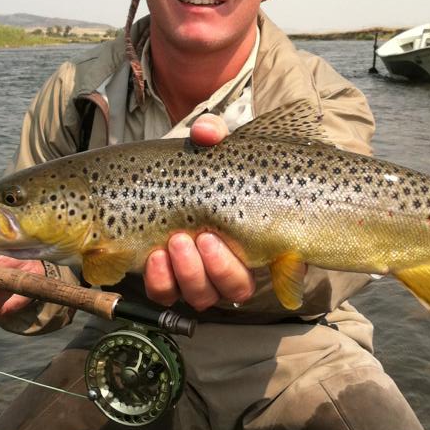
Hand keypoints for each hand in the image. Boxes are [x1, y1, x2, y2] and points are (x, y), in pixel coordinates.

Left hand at [143, 114, 255, 309]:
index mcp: (259, 237)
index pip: (275, 271)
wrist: (168, 176)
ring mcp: (201, 276)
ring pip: (203, 297)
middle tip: (200, 237)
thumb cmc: (205, 164)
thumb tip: (206, 133)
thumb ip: (214, 133)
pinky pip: (167, 294)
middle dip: (217, 268)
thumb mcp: (216, 145)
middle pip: (235, 289)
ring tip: (175, 242)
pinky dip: (161, 281)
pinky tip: (154, 256)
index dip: (252, 262)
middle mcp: (234, 264)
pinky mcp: (170, 280)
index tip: (219, 237)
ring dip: (190, 275)